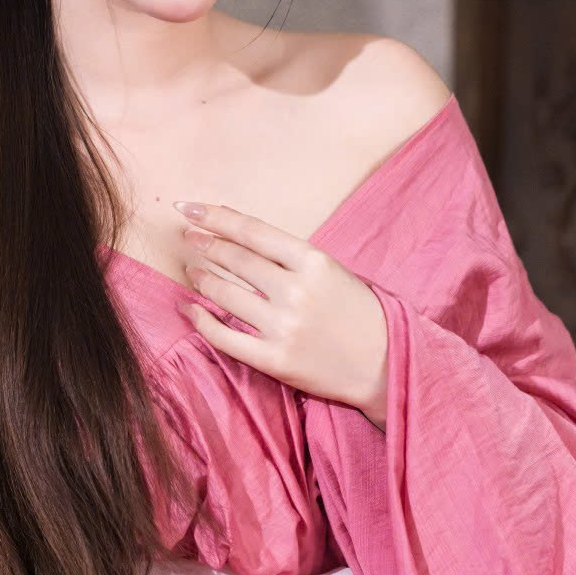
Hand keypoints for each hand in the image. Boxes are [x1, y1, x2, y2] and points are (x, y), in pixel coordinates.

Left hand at [173, 201, 390, 426]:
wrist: (386, 365)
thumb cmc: (359, 314)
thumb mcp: (334, 272)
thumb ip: (291, 258)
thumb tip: (240, 240)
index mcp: (314, 262)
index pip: (253, 232)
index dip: (217, 218)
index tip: (191, 209)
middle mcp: (296, 291)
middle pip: (235, 260)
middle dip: (205, 245)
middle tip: (189, 238)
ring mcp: (283, 327)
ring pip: (223, 294)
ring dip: (201, 278)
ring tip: (192, 270)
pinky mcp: (273, 359)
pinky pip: (222, 336)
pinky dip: (199, 320)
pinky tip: (189, 308)